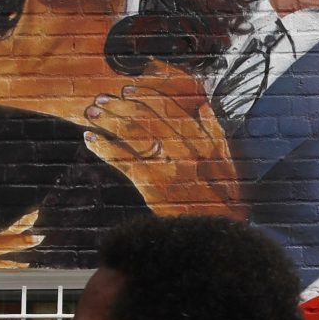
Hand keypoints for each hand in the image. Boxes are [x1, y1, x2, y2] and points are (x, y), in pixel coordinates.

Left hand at [82, 71, 244, 217]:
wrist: (214, 230)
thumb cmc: (223, 197)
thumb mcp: (227, 161)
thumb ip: (215, 132)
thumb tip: (203, 106)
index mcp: (201, 139)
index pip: (170, 106)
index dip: (146, 94)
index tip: (129, 88)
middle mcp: (183, 148)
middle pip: (146, 116)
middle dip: (120, 105)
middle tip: (101, 98)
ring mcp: (166, 165)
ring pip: (132, 134)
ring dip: (109, 120)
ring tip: (91, 114)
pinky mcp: (151, 184)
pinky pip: (123, 160)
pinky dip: (104, 148)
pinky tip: (90, 139)